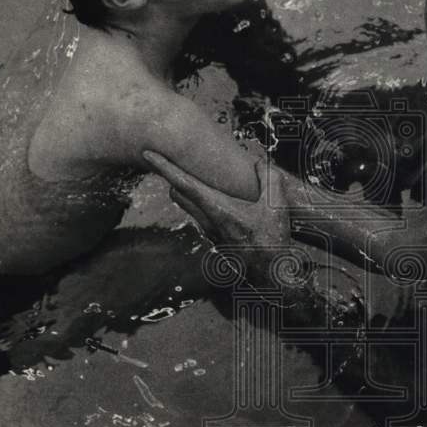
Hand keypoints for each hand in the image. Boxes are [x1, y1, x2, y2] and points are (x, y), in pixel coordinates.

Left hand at [143, 151, 289, 246]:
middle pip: (178, 194)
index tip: (148, 154)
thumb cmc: (274, 239)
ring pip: (186, 206)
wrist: (272, 272)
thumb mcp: (277, 205)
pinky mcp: (214, 239)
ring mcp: (209, 232)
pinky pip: (198, 215)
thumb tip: (257, 160)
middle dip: (170, 176)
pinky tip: (213, 198)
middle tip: (165, 160)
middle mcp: (208, 221)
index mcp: (219, 210)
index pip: (185, 184)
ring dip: (185, 190)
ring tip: (190, 175)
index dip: (165, 167)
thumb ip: (268, 177)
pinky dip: (198, 202)